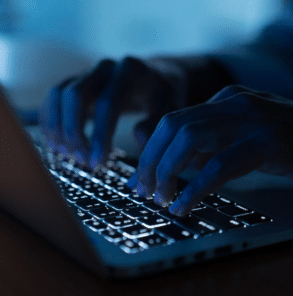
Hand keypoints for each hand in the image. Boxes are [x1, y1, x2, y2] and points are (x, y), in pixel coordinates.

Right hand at [39, 57, 185, 167]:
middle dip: (74, 132)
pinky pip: (54, 96)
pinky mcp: (77, 80)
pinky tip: (58, 143)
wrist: (156, 77)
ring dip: (57, 127)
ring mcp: (89, 71)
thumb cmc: (164, 97)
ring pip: (59, 94)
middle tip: (82, 161)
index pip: (108, 103)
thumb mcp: (171, 109)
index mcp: (131, 71)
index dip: (99, 135)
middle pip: (75, 95)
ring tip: (66, 154)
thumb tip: (139, 139)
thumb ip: (157, 124)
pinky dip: (51, 120)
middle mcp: (106, 67)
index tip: (97, 162)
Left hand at [129, 85, 292, 215]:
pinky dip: (196, 188)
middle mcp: (234, 102)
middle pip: (172, 127)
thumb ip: (215, 143)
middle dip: (150, 162)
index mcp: (226, 99)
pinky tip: (185, 205)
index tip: (140, 179)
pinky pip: (219, 164)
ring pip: (189, 140)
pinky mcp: (268, 142)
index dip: (149, 151)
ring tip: (161, 200)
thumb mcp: (248, 136)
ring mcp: (251, 119)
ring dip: (167, 173)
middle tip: (144, 191)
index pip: (173, 121)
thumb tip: (179, 163)